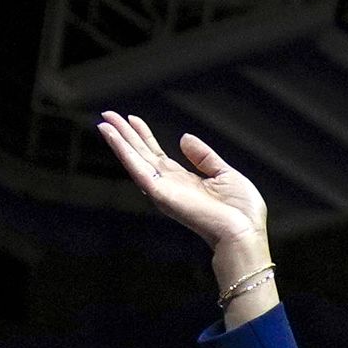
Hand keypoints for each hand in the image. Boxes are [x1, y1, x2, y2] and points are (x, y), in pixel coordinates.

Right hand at [91, 113, 268, 264]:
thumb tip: (184, 138)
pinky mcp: (159, 193)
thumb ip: (204, 157)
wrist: (243, 232)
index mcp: (186, 181)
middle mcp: (170, 185)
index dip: (146, 137)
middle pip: (142, 155)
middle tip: (109, 114)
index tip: (133, 120)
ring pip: (134, 159)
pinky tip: (111, 135)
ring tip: (104, 122)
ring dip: (118, 140)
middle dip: (125, 135)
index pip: (159, 155)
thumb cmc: (242, 212)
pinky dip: (122, 150)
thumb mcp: (226, 175)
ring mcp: (163, 189)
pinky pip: (135, 167)